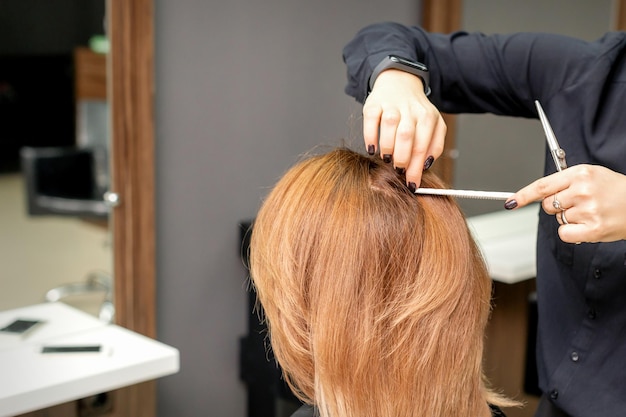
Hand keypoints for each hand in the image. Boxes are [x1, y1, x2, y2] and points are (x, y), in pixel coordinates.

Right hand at [363, 69, 446, 188]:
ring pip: (390, 126)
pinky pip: (371, 119)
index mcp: (428, 117)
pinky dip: (370, 136)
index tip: (412, 184)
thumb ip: (434, 146)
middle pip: (407, 136)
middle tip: (398, 170)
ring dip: (387, 147)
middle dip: (402, 158)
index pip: (423, 146)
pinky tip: (372, 148)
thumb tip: (424, 167)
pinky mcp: (374, 103)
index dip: (416, 168)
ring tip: (387, 158)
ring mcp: (391, 105)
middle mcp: (410, 109)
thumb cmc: (415, 112)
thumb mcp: (433, 125)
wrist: (399, 82)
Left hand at [505, 165, 625, 242]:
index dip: (523, 195)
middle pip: (547, 205)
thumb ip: (566, 182)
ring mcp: (588, 210)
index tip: (510, 203)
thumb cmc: (615, 191)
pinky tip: (588, 226)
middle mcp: (582, 190)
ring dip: (570, 219)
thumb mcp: (592, 175)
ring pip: (558, 219)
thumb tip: (538, 193)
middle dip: (557, 207)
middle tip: (579, 204)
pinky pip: (564, 234)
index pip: (542, 186)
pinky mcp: (593, 229)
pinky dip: (572, 233)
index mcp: (580, 173)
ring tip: (591, 213)